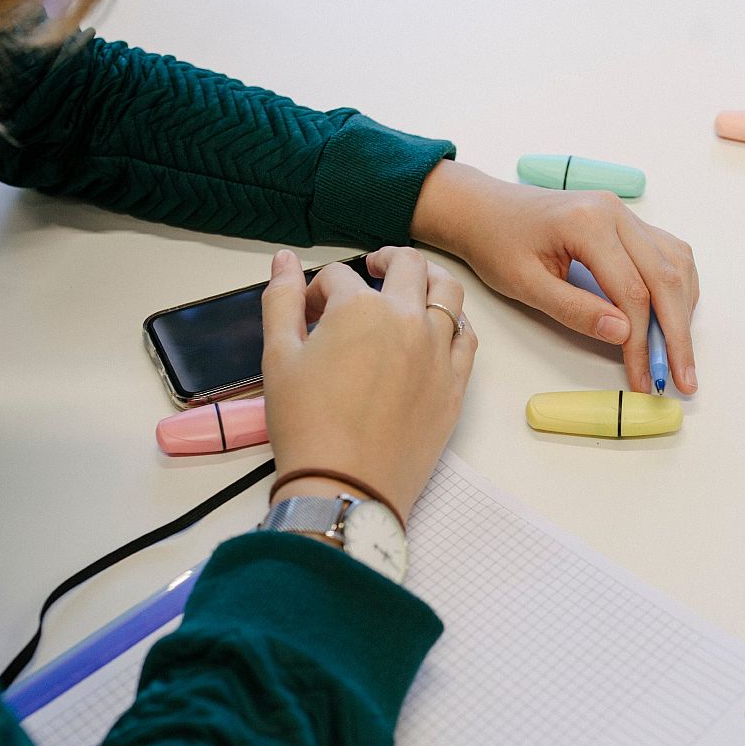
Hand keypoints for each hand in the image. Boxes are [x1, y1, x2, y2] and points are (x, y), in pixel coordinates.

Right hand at [260, 247, 477, 521]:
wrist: (344, 485)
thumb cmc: (307, 426)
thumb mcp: (277, 356)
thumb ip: (282, 300)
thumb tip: (284, 261)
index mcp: (360, 308)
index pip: (339, 276)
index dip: (320, 288)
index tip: (311, 310)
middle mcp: (407, 320)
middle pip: (406, 264)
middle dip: (384, 259)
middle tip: (371, 268)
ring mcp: (438, 351)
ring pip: (448, 291)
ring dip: (429, 278)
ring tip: (412, 285)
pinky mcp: (455, 384)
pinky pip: (467, 337)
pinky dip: (454, 322)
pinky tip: (438, 327)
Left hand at [410, 161, 699, 394]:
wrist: (485, 209)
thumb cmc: (497, 244)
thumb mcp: (525, 284)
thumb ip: (574, 309)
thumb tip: (624, 334)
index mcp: (589, 223)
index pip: (632, 292)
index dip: (642, 343)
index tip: (643, 380)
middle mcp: (616, 212)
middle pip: (665, 278)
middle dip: (677, 335)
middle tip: (683, 379)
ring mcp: (625, 213)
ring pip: (675, 264)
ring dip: (682, 311)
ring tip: (677, 354)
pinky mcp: (627, 221)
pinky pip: (668, 254)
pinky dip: (676, 289)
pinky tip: (671, 318)